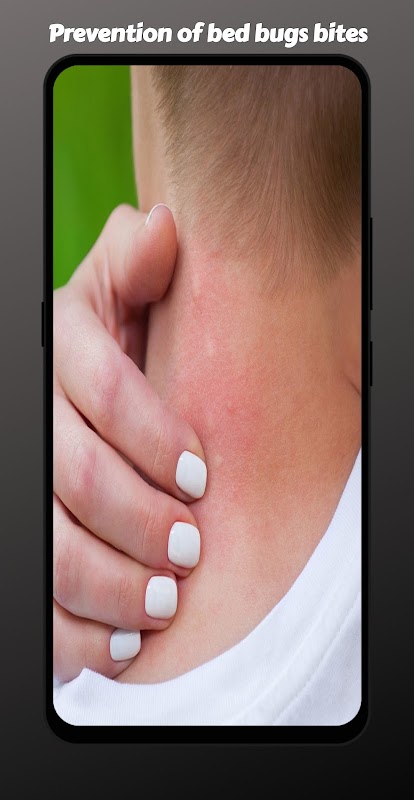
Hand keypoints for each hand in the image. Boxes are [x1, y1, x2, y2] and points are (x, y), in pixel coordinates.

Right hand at [53, 204, 206, 681]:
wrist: (70, 405)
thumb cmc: (107, 357)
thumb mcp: (117, 306)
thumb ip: (135, 272)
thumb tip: (166, 230)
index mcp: (54, 351)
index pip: (100, 387)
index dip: (154, 435)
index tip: (201, 477)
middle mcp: (31, 416)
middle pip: (77, 476)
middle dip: (142, 519)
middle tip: (189, 547)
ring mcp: (22, 487)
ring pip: (52, 545)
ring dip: (112, 584)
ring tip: (163, 602)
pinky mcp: (21, 541)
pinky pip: (37, 602)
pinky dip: (77, 634)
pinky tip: (122, 642)